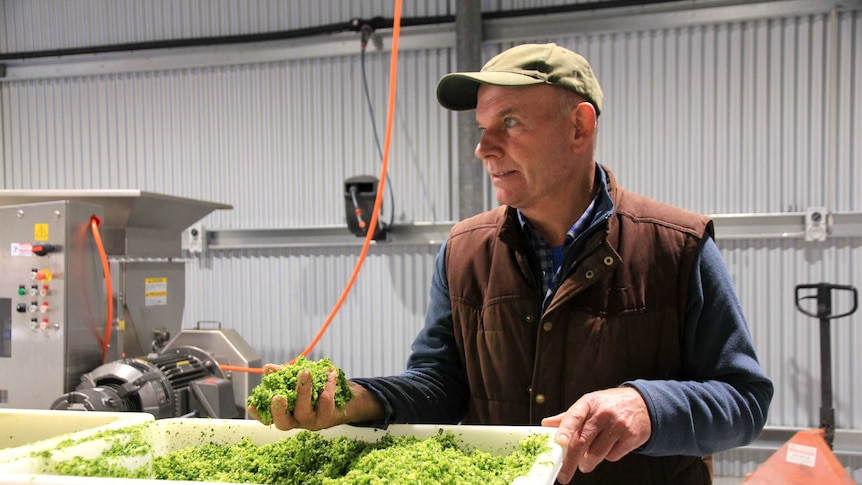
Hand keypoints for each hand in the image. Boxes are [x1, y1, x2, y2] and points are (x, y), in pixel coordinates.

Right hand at [247, 364, 384, 430]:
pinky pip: (326, 405)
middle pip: (284, 422)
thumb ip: (284, 376)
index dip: (259, 413)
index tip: (252, 404)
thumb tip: (268, 369)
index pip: (269, 418)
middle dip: (278, 410)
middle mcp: (298, 421)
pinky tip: (329, 373)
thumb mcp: (300, 380)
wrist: (350, 398)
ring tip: (305, 372)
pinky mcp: (330, 418)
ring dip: (303, 391)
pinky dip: (327, 387)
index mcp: (288, 412)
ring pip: (304, 412)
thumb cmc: (321, 389)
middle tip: (278, 396)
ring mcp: (314, 422)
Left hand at [541, 387, 650, 483]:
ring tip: (586, 461)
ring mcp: (618, 425)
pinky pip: (612, 456)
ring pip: (597, 453)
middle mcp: (603, 413)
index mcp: (589, 403)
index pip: (574, 417)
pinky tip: (607, 448)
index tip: (558, 444)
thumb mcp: (589, 405)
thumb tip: (546, 425)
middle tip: (564, 474)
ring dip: (588, 462)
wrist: (642, 403)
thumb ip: (568, 417)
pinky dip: (606, 457)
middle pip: (582, 441)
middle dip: (570, 461)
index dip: (565, 431)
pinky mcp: (631, 437)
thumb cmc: (609, 405)